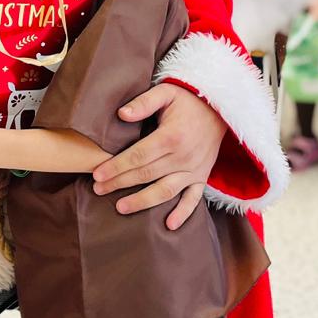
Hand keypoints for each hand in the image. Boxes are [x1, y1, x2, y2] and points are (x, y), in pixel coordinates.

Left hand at [91, 83, 224, 229]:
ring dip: (142, 202)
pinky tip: (169, 225)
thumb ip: (144, 102)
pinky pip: (194, 199)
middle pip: (146, 175)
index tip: (97, 175)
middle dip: (119, 184)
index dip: (116, 167)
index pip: (137, 156)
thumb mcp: (166, 92)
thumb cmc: (188, 100)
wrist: (220, 108)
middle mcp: (183, 157)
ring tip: (120, 207)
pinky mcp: (202, 176)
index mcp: (171, 137)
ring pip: (165, 191)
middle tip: (98, 190)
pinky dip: (183, 213)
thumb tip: (121, 114)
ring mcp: (194, 169)